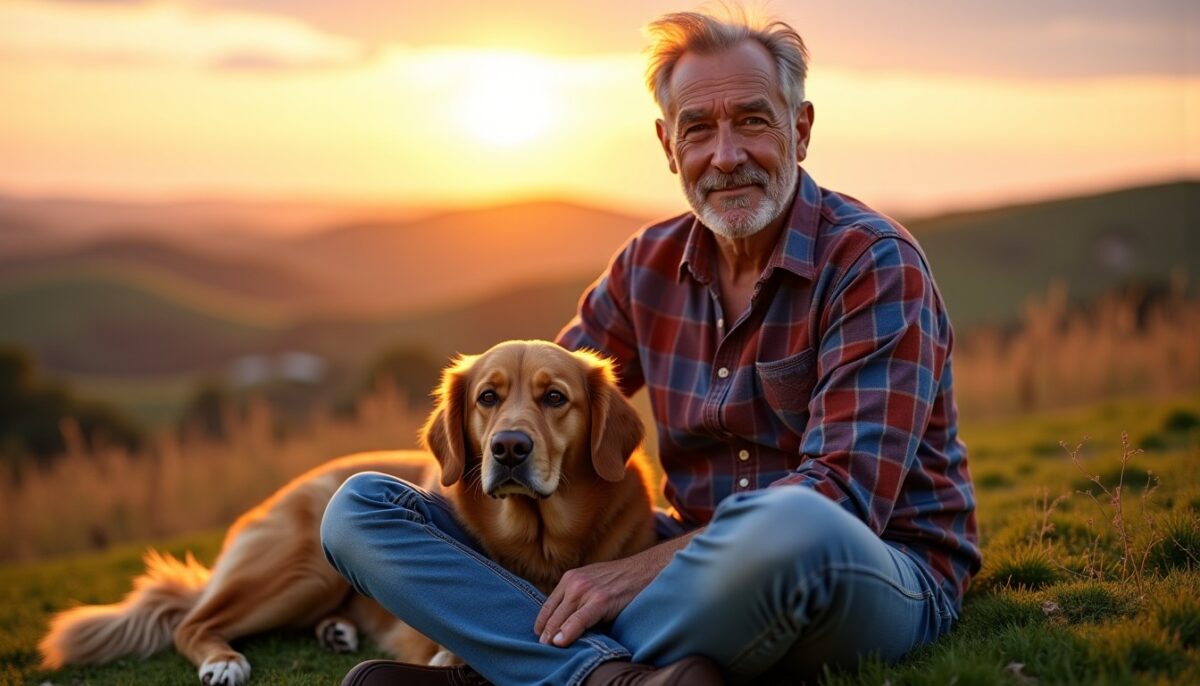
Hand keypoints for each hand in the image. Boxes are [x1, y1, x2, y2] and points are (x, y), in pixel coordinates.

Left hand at [534, 531, 698, 646]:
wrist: (645, 569)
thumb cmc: (620, 580)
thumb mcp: (593, 582)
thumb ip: (578, 597)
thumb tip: (565, 623)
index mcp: (570, 578)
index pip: (548, 606)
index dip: (542, 624)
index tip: (541, 638)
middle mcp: (575, 583)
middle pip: (552, 614)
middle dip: (545, 633)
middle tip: (542, 649)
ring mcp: (587, 591)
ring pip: (561, 619)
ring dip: (552, 636)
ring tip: (548, 649)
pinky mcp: (600, 600)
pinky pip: (578, 620)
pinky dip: (567, 632)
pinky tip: (560, 642)